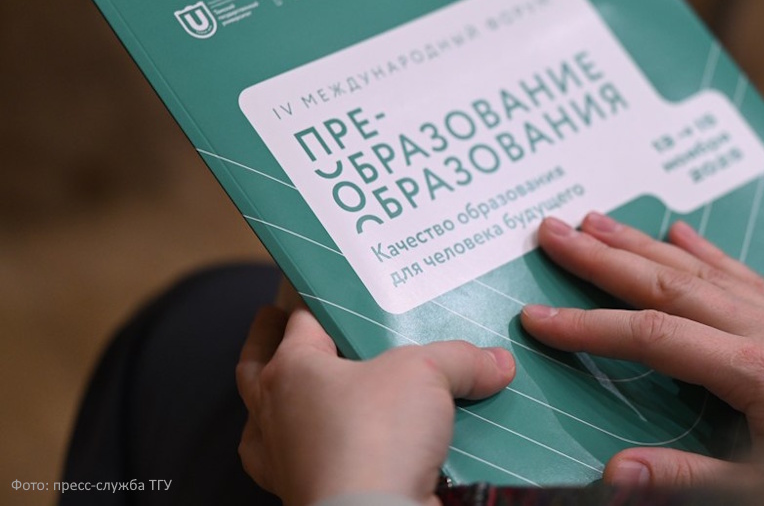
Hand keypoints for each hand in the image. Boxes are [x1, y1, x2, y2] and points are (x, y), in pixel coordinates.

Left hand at [237, 306, 514, 505]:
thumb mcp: (427, 373)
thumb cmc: (375, 438)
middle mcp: (276, 415)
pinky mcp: (303, 497)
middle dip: (266, 342)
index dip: (318, 300)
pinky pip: (298, 466)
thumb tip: (496, 363)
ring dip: (282, 404)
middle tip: (275, 323)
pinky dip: (313, 454)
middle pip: (256, 366)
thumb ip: (459, 359)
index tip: (329, 288)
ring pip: (268, 421)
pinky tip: (345, 451)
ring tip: (306, 389)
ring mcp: (283, 462)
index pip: (300, 319)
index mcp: (291, 369)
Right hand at [520, 212, 763, 487]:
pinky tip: (680, 232)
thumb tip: (616, 470)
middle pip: (668, 282)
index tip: (540, 318)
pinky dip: (707, 251)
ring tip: (597, 220)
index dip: (589, 327)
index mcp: (759, 372)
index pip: (653, 337)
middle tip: (554, 231)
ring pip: (702, 268)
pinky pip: (744, 274)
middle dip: (604, 257)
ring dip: (643, 243)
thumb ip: (688, 480)